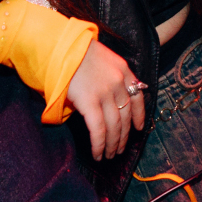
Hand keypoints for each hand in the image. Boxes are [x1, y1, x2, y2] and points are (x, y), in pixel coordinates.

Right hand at [65, 40, 146, 160]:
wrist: (61, 45)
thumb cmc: (76, 52)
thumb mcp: (102, 59)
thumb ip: (109, 78)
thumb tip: (109, 102)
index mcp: (123, 69)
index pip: (138, 96)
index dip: (139, 115)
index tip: (139, 128)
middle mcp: (118, 82)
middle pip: (125, 115)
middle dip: (124, 136)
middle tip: (120, 150)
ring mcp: (105, 92)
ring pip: (114, 126)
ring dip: (113, 144)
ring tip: (110, 156)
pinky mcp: (90, 102)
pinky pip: (99, 129)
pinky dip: (100, 145)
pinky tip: (98, 154)